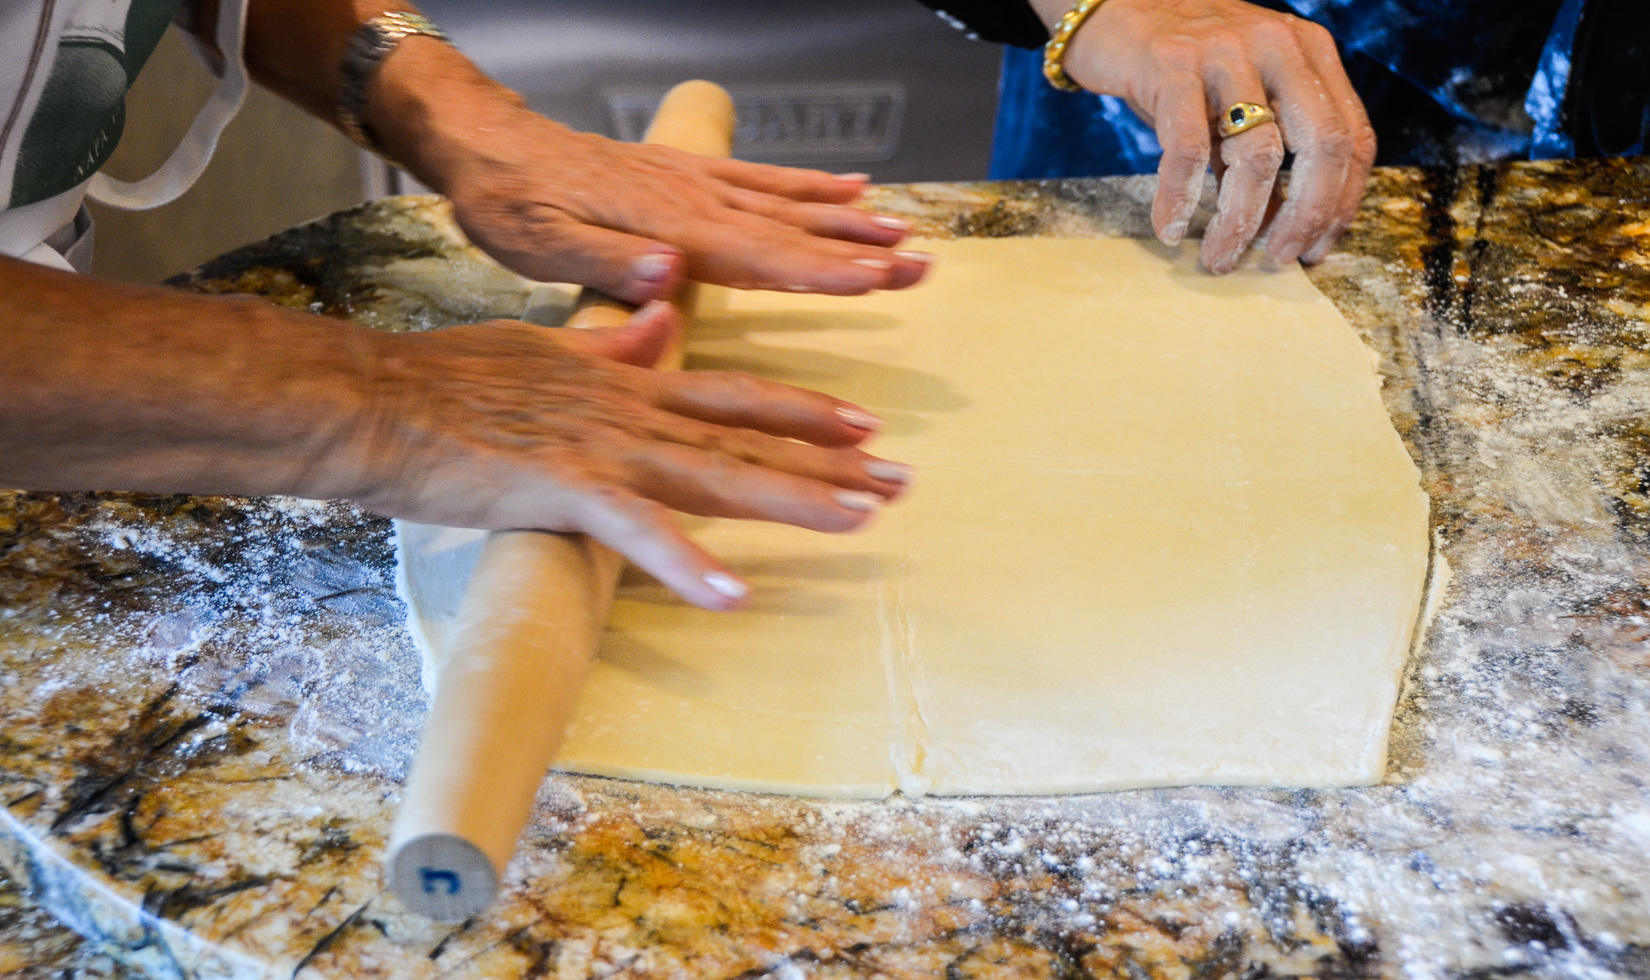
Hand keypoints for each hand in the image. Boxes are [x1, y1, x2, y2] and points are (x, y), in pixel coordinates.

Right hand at [353, 302, 913, 609]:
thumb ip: (607, 340)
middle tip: (901, 477)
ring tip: (863, 516)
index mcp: (624, 379)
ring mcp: (604, 447)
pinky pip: (640, 533)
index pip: (733, 394)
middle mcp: (630, 408)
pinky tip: (738, 592)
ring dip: (793, 498)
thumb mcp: (541, 345)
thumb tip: (656, 327)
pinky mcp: (566, 488)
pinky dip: (690, 563)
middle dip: (830, 459)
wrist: (376, 399)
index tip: (861, 423)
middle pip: (748, 435)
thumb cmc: (446, 380)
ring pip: (717, 475)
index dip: (801, 409)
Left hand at [439, 118, 932, 302]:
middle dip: (859, 251)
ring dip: (849, 221)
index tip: (876, 280)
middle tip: (921, 266)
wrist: (488, 143)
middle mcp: (692, 200)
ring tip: (907, 233)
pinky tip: (851, 186)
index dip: (820, 272)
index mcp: (664, 228)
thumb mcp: (539, 243)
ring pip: (788, 203)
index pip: (758, 255)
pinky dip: (811, 184)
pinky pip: (763, 178)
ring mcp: (694, 181)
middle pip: (791, 230)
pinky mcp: (686, 171)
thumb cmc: (510, 203)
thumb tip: (671, 273)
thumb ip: (607, 262)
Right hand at [1045, 0, 1374, 271]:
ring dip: (1241, 219)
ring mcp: (1227, 52)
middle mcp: (1279, 45)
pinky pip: (1187, 148)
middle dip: (1305, 216)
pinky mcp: (1172, 64)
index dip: (1340, 202)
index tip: (1316, 248)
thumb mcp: (1245, 92)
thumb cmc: (1184, 65)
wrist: (1117, 6)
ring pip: (1259, 154)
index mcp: (1310, 52)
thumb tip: (1284, 227)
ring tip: (1218, 257)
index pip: (1352, 136)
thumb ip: (1270, 145)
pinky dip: (1179, 198)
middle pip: (1322, 145)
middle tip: (1278, 260)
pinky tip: (1168, 228)